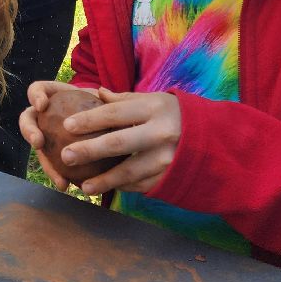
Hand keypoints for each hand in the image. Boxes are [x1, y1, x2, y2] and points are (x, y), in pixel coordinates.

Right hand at [20, 80, 98, 191]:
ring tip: (56, 175)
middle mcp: (43, 117)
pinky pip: (54, 165)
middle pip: (28, 120)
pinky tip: (70, 185)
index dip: (35, 96)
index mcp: (51, 97)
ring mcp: (47, 136)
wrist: (106, 125)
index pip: (37, 90)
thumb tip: (102, 93)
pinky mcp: (54, 155)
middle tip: (38, 142)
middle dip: (29, 131)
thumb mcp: (103, 99)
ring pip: (40, 150)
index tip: (42, 105)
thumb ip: (103, 97)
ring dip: (45, 164)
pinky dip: (59, 175)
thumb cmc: (102, 106)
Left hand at [57, 88, 182, 197]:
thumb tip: (96, 93)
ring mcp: (168, 158)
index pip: (115, 113)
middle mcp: (161, 133)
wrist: (214, 138)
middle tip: (65, 156)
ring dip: (104, 180)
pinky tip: (107, 188)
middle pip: (119, 144)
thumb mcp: (154, 100)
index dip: (89, 120)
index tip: (66, 125)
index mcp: (154, 108)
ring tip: (83, 187)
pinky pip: (141, 185)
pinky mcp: (171, 177)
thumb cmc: (174, 114)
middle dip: (89, 151)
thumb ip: (125, 100)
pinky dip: (123, 187)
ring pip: (129, 172)